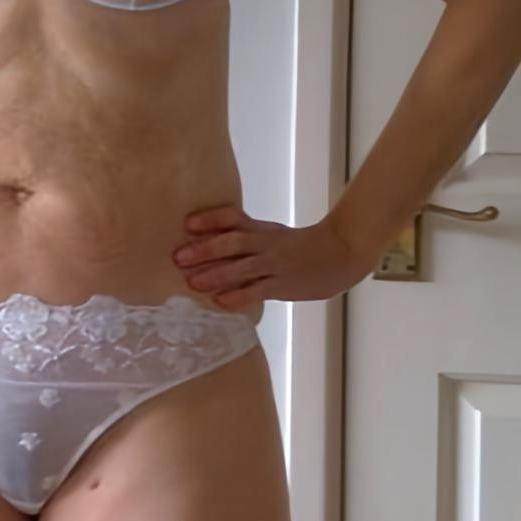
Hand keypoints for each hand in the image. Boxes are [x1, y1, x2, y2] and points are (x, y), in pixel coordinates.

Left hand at [171, 204, 370, 309]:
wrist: (341, 253)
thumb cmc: (302, 246)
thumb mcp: (273, 234)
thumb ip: (247, 236)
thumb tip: (211, 241)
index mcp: (262, 229)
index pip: (234, 218)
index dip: (211, 220)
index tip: (188, 224)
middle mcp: (266, 244)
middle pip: (233, 242)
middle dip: (205, 250)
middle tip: (179, 257)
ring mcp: (275, 265)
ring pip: (242, 267)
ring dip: (215, 275)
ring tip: (192, 282)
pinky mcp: (283, 285)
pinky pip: (258, 291)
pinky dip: (238, 296)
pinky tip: (220, 302)